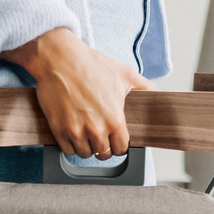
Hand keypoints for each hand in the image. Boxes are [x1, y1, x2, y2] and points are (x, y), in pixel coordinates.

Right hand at [2, 28, 152, 157]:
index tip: (115, 140)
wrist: (59, 59)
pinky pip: (67, 150)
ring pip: (84, 154)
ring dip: (86, 147)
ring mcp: (76, 131)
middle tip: (100, 135)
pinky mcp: (59, 130)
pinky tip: (73, 132)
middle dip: (103, 147)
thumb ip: (143, 87)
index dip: (119, 145)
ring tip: (86, 133)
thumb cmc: (90, 64)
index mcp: (115, 119)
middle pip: (103, 154)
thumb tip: (154, 94)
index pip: (121, 149)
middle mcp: (96, 129)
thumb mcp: (124, 73)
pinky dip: (70, 145)